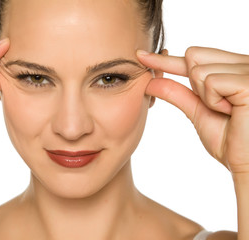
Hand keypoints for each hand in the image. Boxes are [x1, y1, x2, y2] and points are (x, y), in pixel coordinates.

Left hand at [137, 47, 248, 174]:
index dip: (167, 58)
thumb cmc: (231, 141)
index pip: (194, 56)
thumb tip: (150, 81)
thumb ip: (177, 93)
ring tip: (230, 112)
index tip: (141, 55)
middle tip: (218, 107)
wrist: (248, 164)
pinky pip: (211, 82)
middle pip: (193, 55)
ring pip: (198, 70)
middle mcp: (244, 63)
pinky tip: (233, 112)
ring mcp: (248, 69)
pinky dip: (214, 101)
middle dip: (195, 85)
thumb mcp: (198, 112)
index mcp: (235, 68)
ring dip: (206, 97)